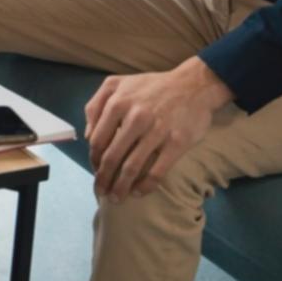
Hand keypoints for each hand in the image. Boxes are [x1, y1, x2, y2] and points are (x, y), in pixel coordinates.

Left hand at [84, 57, 233, 200]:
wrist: (193, 85)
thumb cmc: (151, 86)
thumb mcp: (116, 83)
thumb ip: (95, 105)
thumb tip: (88, 135)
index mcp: (117, 103)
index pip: (98, 140)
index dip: (94, 160)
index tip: (95, 170)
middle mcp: (135, 118)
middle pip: (112, 157)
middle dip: (103, 178)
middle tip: (100, 191)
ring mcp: (157, 131)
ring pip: (132, 167)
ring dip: (121, 186)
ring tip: (116, 197)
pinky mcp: (177, 143)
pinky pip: (157, 170)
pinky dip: (145, 185)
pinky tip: (139, 192)